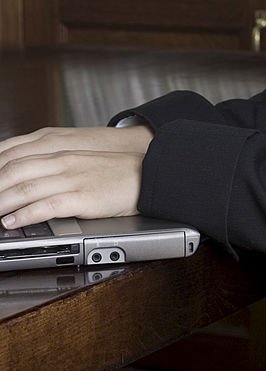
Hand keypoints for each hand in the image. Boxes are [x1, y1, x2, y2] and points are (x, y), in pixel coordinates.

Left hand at [0, 125, 152, 228]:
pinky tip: (12, 221)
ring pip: (25, 187)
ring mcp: (72, 178)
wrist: (146, 173)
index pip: (14, 154)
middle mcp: (62, 160)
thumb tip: (24, 178)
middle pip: (14, 170)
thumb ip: (52, 164)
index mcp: (59, 149)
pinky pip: (47, 205)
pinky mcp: (83, 197)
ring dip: (1, 201)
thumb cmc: (113, 171)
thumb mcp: (78, 160)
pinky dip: (25, 214)